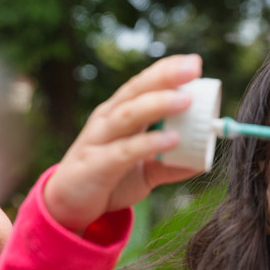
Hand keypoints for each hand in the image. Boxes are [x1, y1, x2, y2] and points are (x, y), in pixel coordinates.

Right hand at [44, 55, 203, 233]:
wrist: (66, 207)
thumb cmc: (106, 180)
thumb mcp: (144, 172)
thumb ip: (170, 165)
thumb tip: (203, 162)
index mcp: (118, 114)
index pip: (142, 84)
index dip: (166, 71)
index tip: (194, 62)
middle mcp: (106, 120)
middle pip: (135, 91)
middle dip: (164, 77)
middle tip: (193, 68)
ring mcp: (98, 140)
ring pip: (128, 114)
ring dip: (158, 104)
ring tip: (186, 99)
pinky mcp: (95, 165)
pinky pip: (124, 151)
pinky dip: (148, 143)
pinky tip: (172, 139)